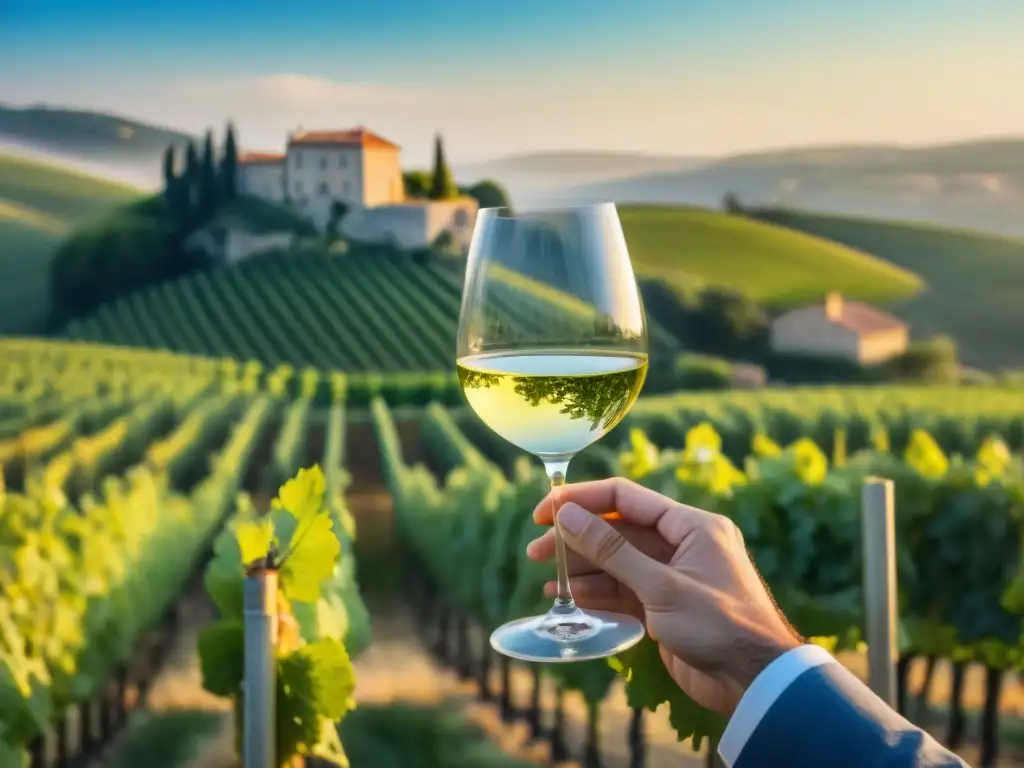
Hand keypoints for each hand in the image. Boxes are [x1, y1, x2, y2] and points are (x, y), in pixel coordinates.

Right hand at [526, 477, 800, 716]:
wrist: (756, 682)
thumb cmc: (720, 625)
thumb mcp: (661, 587)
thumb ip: (612, 551)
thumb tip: (568, 516)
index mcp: (691, 525)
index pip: (626, 497)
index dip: (582, 500)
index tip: (545, 511)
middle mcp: (682, 544)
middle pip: (617, 530)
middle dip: (576, 539)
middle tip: (536, 552)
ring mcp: (672, 576)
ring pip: (617, 562)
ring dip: (583, 569)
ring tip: (547, 579)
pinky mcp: (665, 606)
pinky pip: (624, 590)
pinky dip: (598, 593)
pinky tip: (569, 598)